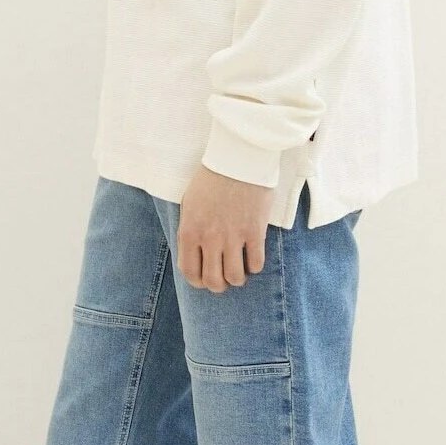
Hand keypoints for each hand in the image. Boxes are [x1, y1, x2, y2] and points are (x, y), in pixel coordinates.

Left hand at [177, 163, 273, 291]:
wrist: (238, 159)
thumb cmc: (211, 179)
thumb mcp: (189, 204)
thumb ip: (190, 230)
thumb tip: (195, 253)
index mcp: (190, 232)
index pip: (190, 272)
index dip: (198, 282)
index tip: (205, 279)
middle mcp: (210, 238)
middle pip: (213, 281)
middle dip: (218, 286)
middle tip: (223, 278)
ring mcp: (233, 236)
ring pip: (235, 277)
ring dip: (237, 278)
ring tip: (239, 270)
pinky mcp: (255, 231)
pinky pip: (256, 263)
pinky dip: (254, 266)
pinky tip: (252, 257)